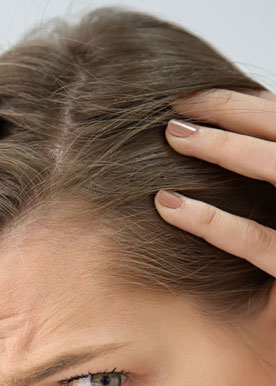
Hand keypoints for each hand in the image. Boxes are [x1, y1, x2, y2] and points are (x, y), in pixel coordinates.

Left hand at [154, 89, 275, 277]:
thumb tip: (217, 140)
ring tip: (173, 135)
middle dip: (235, 112)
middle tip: (178, 109)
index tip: (193, 98)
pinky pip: (260, 242)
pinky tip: (168, 206)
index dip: (244, 106)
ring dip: (227, 149)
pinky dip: (213, 222)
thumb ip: (259, 175)